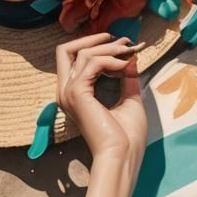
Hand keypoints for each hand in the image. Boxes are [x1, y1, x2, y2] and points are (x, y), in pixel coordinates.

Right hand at [55, 32, 147, 170]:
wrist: (123, 156)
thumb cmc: (127, 137)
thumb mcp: (129, 100)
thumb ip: (126, 78)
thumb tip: (130, 58)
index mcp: (75, 94)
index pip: (75, 59)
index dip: (99, 47)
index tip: (125, 46)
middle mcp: (66, 91)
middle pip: (69, 50)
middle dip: (97, 41)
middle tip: (126, 41)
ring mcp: (68, 92)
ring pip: (82, 53)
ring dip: (109, 49)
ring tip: (129, 53)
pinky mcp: (76, 93)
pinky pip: (91, 62)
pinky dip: (110, 60)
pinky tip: (125, 66)